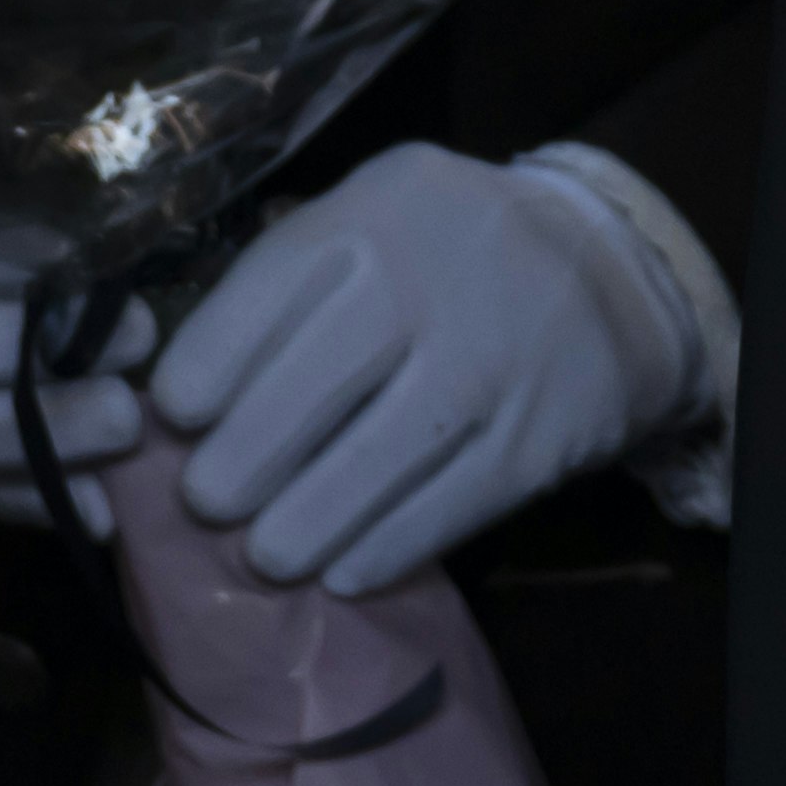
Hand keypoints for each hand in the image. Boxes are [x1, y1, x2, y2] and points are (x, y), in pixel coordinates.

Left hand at [148, 141, 733, 591]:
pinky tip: (341, 571)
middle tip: (206, 501)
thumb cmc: (449, 249)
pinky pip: (443, 510)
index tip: (174, 417)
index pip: (268, 292)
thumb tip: (187, 390)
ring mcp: (488, 366)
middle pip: (312, 388)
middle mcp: (429, 284)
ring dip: (302, 523)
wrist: (611, 272)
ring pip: (374, 463)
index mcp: (373, 215)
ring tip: (264, 553)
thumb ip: (291, 280)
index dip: (208, 365)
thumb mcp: (373, 215)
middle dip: (240, 461)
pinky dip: (384, 548)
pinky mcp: (533, 442)